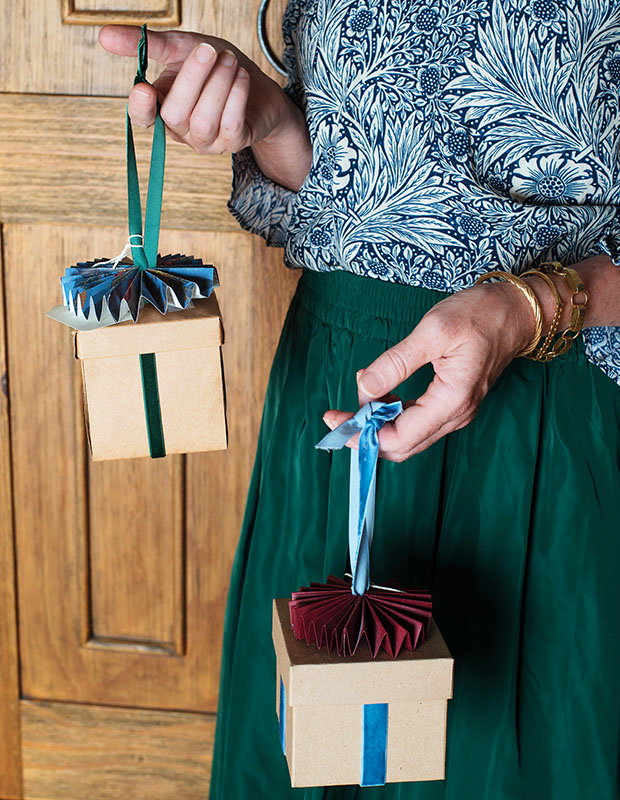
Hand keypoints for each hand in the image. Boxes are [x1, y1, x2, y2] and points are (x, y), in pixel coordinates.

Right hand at [98, 25, 300, 156]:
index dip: (140, 108)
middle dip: (191, 80)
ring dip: (217, 86)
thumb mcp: (182, 48)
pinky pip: (230, 124)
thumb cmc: (216, 68)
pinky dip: (236, 97)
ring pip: (203, 121)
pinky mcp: (233, 143)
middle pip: (174, 115)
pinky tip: (241, 76)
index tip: (143, 89)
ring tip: (229, 61)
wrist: (258, 88)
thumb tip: (103, 35)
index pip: (142, 117)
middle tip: (208, 50)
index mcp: (162, 107)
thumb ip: (147, 44)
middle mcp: (181, 130)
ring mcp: (207, 141)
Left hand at [322, 282, 536, 461]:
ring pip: (408, 435)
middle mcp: (455, 414)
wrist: (517, 311)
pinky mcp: (452, 402)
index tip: (335, 419)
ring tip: (355, 399)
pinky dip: (392, 412)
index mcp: (452, 401)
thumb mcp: (433, 330)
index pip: (400, 437)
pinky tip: (378, 391)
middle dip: (365, 436)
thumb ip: (396, 362)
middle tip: (336, 418)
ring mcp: (455, 411)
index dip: (363, 434)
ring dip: (377, 424)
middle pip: (402, 445)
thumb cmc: (481, 315)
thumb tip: (364, 385)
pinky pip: (417, 420)